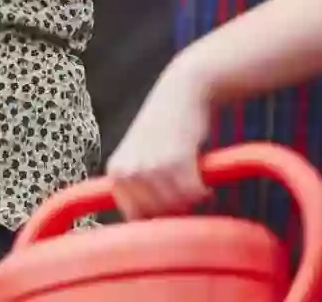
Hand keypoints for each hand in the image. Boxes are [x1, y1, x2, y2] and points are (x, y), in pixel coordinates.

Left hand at [105, 61, 215, 220]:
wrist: (182, 91)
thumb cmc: (165, 127)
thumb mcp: (141, 155)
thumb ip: (139, 186)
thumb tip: (151, 229)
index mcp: (116, 171)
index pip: (134, 217)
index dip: (156, 217)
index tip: (172, 207)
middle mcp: (129, 171)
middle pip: (156, 215)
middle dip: (176, 210)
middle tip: (188, 195)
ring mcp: (151, 167)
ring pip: (176, 206)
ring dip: (191, 201)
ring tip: (197, 184)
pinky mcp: (176, 161)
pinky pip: (193, 194)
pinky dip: (203, 192)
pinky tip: (205, 183)